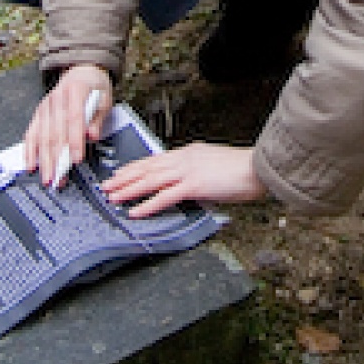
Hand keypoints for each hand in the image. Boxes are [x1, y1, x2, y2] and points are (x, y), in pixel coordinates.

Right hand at [24, 63, 111, 187]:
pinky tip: (31, 165)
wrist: (81, 70)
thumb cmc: (94, 86)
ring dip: (44, 159)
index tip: (76, 159)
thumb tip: (92, 136)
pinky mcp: (38, 113)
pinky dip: (30, 151)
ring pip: (42, 136)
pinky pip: (31, 133)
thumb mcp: (105, 98)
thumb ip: (98, 118)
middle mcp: (57, 97)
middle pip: (55, 131)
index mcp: (75, 90)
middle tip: (59, 177)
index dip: (74, 140)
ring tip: (47, 177)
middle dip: (56, 157)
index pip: (73, 118)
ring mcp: (45, 105)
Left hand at [104, 142, 266, 217]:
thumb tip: (185, 184)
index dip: (135, 167)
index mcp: (188, 153)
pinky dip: (148, 204)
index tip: (120, 173)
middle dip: (125, 178)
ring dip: (129, 190)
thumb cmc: (240, 169)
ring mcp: (187, 171)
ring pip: (150, 180)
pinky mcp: (193, 185)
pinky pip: (165, 196)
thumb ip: (196, 171)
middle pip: (147, 168)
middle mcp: (184, 159)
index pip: (155, 159)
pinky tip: (135, 211)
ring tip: (113, 197)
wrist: (256, 168)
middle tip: (107, 185)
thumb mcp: (212, 165)